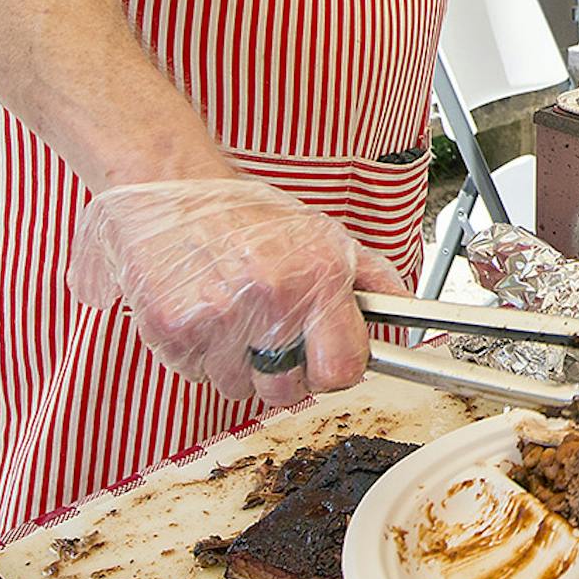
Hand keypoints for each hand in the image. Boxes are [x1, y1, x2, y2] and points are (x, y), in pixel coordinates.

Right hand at [67, 176, 406, 403]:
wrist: (171, 187)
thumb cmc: (246, 213)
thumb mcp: (323, 235)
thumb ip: (372, 279)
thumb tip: (408, 314)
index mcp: (315, 277)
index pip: (342, 370)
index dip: (336, 369)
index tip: (327, 356)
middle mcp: (271, 300)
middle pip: (288, 392)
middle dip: (286, 372)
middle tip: (273, 331)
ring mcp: (219, 321)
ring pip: (239, 390)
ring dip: (240, 365)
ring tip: (235, 313)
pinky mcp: (174, 333)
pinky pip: (198, 376)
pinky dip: (202, 355)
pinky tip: (206, 312)